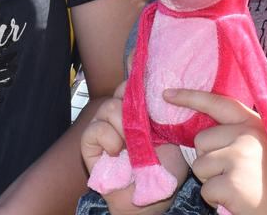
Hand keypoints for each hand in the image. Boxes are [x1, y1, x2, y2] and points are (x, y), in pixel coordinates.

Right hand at [79, 82, 185, 214]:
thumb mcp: (175, 134)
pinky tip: (117, 150)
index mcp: (141, 109)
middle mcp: (121, 114)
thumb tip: (168, 85)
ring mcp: (105, 128)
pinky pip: (93, 130)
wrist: (153, 197)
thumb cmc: (167, 168)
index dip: (135, 72)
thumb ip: (167, 110)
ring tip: (133, 143)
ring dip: (123, 123)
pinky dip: (107, 136)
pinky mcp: (91, 145)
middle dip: (134, 102)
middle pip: (120, 90)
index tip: (142, 69)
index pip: (134, 81)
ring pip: (108, 107)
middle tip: (146, 122)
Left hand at [165, 88, 266, 214]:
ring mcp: (240, 158)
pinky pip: (206, 190)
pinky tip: (236, 199)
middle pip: (201, 141)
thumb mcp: (260, 145)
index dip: (190, 97)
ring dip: (212, 181)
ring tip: (237, 185)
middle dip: (209, 160)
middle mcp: (247, 136)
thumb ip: (237, 133)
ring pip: (200, 166)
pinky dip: (216, 200)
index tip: (166, 94)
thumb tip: (201, 133)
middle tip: (234, 173)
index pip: (218, 103)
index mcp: (254, 124)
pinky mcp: (232, 183)